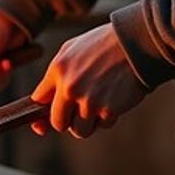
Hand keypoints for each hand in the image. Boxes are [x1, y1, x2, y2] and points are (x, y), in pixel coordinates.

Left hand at [29, 23, 147, 138]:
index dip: (43, 111)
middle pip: (58, 123)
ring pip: (80, 131)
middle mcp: (70, 87)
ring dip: (88, 123)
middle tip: (78, 111)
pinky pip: (103, 125)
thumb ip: (54, 75)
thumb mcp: (70, 50)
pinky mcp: (109, 110)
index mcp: (57, 70)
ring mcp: (89, 100)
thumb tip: (39, 101)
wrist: (136, 43)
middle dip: (67, 121)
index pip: (38, 101)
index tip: (47, 117)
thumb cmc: (102, 46)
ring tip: (97, 105)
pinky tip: (113, 100)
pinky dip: (108, 117)